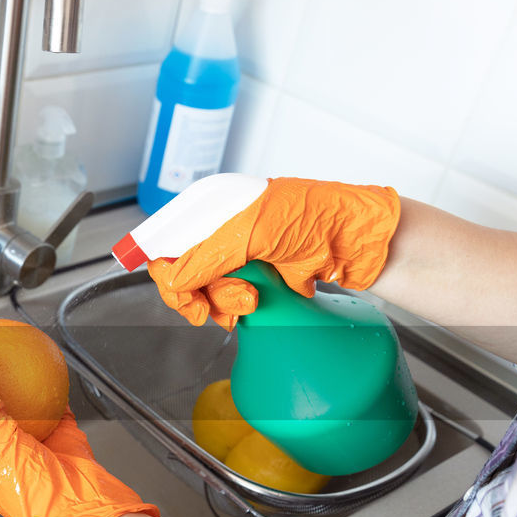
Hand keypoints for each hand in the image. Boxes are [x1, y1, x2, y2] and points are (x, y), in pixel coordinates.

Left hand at [0, 352, 158, 516]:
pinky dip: (55, 394)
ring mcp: (36, 449)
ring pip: (23, 414)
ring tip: (9, 364)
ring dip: (17, 392)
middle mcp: (6, 456)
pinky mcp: (64, 441)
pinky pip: (58, 411)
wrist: (83, 510)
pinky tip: (51, 373)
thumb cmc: (33, 494)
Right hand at [146, 177, 400, 328]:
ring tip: (249, 299)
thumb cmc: (311, 218)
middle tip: (206, 307)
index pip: (165, 240)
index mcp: (211, 206)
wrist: (351, 241)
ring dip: (220, 301)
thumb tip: (174, 280)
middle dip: (193, 292)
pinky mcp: (249, 279)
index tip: (176, 289)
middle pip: (179, 271)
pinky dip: (231, 309)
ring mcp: (233, 256)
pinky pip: (223, 301)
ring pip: (201, 291)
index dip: (164, 267)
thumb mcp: (252, 233)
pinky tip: (251, 306)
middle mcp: (217, 230)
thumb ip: (208, 256)